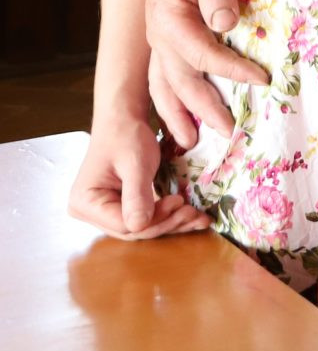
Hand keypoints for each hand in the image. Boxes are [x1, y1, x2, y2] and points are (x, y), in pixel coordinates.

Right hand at [67, 112, 207, 239]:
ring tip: (199, 218)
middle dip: (167, 222)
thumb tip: (138, 227)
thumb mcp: (135, 163)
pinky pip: (146, 218)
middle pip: (133, 230)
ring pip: (142, 227)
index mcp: (84, 202)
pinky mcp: (120, 207)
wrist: (124, 120)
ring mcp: (104, 212)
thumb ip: (137, 195)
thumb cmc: (126, 135)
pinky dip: (169, 217)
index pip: (123, 224)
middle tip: (195, 213)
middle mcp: (90, 212)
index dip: (154, 219)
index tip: (179, 202)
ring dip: (172, 223)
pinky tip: (193, 217)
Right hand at [144, 0, 263, 152]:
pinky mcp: (167, 40)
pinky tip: (182, 121)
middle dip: (202, 108)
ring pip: (164, 85)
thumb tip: (225, 23)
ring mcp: (159, 40)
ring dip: (178, 115)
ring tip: (193, 141)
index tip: (261, 80)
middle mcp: (157, 34)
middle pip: (179, 80)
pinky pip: (164, 78)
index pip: (201, 53)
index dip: (230, 70)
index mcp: (167, 16)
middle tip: (229, 131)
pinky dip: (170, 103)